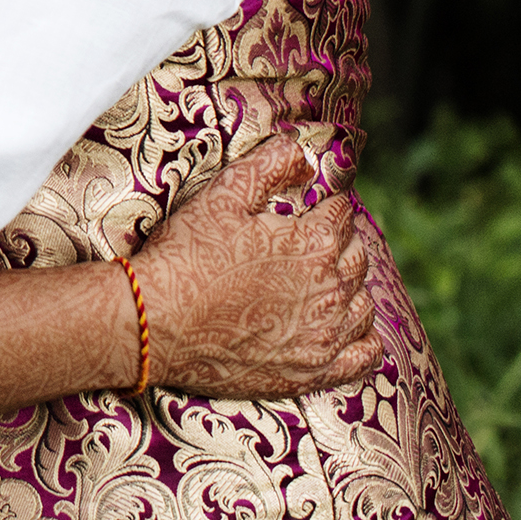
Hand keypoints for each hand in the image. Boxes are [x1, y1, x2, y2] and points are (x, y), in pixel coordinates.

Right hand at [135, 135, 382, 397]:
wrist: (156, 322)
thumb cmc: (186, 256)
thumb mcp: (221, 197)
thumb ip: (268, 165)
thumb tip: (302, 148)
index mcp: (314, 243)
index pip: (341, 213)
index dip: (325, 204)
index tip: (310, 206)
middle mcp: (331, 290)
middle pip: (358, 256)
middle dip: (340, 242)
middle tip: (310, 241)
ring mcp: (325, 335)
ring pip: (363, 303)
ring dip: (350, 286)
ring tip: (324, 279)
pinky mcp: (314, 371)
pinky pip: (364, 356)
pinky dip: (363, 339)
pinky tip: (345, 328)